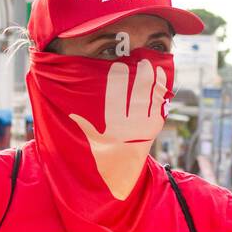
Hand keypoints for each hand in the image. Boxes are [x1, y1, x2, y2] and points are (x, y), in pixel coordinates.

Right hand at [69, 59, 167, 200]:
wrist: (123, 170)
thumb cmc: (103, 152)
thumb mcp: (91, 139)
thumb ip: (83, 124)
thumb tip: (70, 113)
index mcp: (114, 124)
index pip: (116, 97)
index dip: (118, 80)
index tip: (118, 64)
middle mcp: (131, 124)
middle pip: (138, 94)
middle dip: (139, 75)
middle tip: (139, 61)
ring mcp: (145, 124)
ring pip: (151, 96)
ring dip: (151, 79)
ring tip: (148, 63)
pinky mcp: (155, 125)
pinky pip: (160, 103)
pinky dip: (161, 88)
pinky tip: (160, 75)